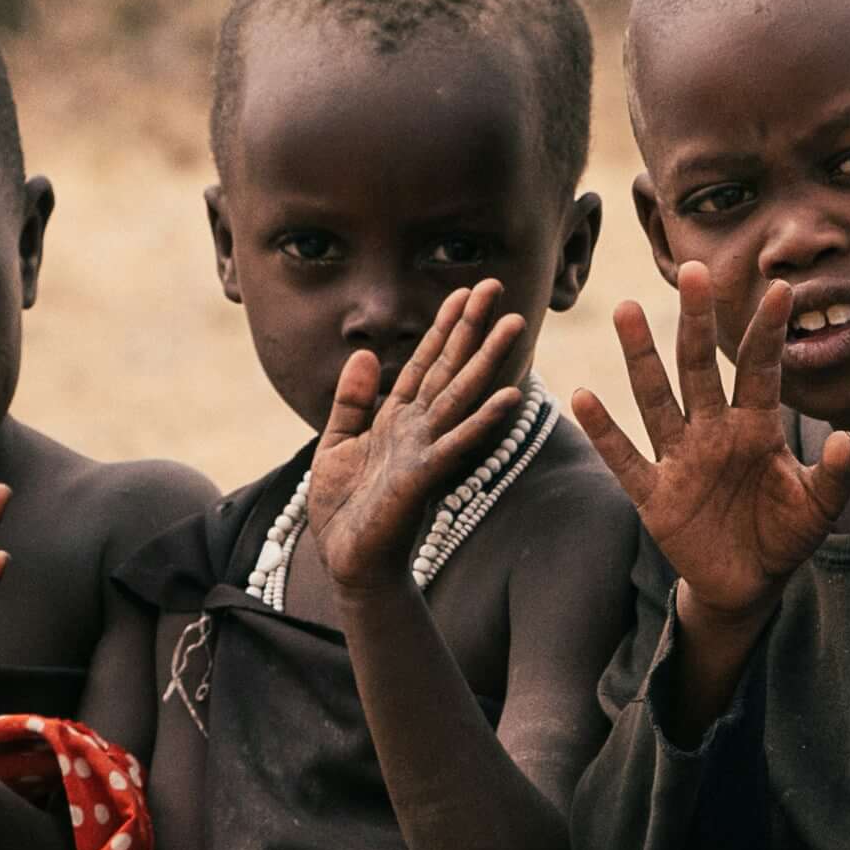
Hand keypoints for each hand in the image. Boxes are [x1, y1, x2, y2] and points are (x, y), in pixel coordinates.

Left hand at [304, 284, 535, 594]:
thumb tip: (361, 353)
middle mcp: (419, 429)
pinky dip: (483, 419)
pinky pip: (458, 442)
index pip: (425, 362)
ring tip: (514, 323)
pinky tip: (509, 394)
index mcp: (398, 419)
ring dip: (489, 359)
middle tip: (495, 286)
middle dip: (472, 327)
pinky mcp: (424, 477)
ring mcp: (426, 450)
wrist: (349, 563)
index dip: (444, 326)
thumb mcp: (335, 443)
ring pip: (461, 395)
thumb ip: (350, 401)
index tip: (464, 292)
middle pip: (450, 367)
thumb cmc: (346, 511)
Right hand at [569, 264, 849, 638]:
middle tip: (693, 271)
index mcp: (757, 427)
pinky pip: (626, 457)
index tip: (782, 289)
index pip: (761, 370)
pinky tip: (583, 396)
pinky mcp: (655, 495)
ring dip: (642, 358)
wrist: (749, 584)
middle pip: (701, 367)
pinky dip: (605, 431)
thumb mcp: (820, 508)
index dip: (769, 333)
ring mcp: (681, 459)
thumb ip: (838, 475)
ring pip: (658, 398)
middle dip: (697, 322)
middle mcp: (715, 432)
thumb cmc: (785, 534)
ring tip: (627, 310)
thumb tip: (848, 438)